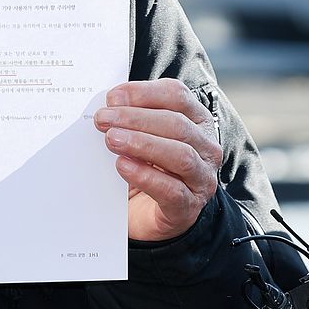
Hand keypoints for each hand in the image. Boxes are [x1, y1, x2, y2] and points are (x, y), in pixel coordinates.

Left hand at [94, 79, 222, 240]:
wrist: (151, 216)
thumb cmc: (147, 168)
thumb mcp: (141, 138)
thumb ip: (129, 121)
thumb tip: (106, 108)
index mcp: (196, 120)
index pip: (177, 95)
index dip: (143, 93)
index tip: (112, 98)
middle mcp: (206, 146)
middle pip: (177, 124)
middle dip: (135, 118)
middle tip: (103, 119)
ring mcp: (202, 178)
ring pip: (180, 155)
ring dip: (142, 144)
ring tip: (112, 140)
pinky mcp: (189, 206)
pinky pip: (172, 190)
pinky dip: (145, 176)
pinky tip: (123, 166)